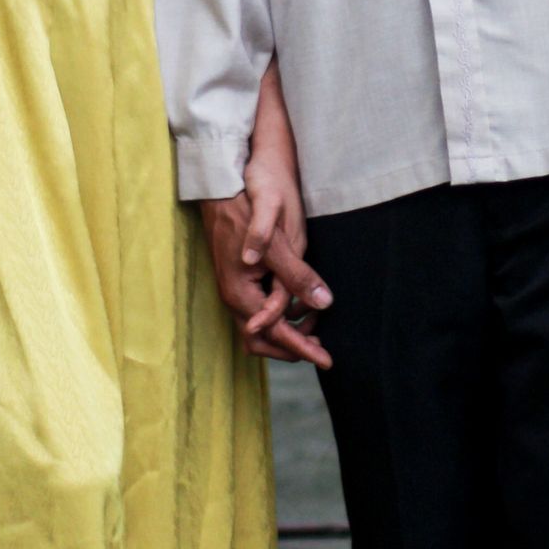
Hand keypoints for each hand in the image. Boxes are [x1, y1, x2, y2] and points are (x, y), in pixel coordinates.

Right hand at [200, 191, 331, 368]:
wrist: (221, 188)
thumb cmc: (249, 210)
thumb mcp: (279, 243)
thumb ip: (298, 276)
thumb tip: (323, 303)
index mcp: (241, 293)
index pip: (276, 333)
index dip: (303, 349)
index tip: (327, 361)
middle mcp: (233, 297)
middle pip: (262, 341)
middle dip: (292, 347)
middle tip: (322, 346)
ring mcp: (233, 290)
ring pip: (260, 328)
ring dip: (287, 332)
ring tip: (316, 325)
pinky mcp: (237, 281)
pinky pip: (258, 311)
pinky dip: (280, 316)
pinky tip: (300, 305)